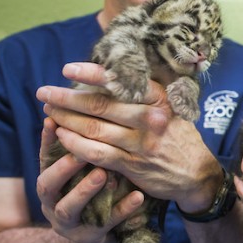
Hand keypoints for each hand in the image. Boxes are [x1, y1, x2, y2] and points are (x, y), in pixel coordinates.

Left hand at [36, 62, 221, 212]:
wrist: (197, 173)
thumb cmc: (177, 136)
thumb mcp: (170, 108)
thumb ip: (144, 96)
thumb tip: (107, 78)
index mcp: (159, 99)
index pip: (121, 81)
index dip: (91, 73)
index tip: (67, 69)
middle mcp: (150, 118)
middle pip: (100, 104)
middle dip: (67, 97)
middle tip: (45, 92)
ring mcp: (141, 143)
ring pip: (93, 128)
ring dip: (66, 119)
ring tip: (50, 112)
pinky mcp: (133, 164)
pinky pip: (96, 153)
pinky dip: (75, 144)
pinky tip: (62, 137)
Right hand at [36, 116, 142, 242]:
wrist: (104, 233)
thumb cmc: (96, 187)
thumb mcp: (90, 163)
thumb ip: (90, 139)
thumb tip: (98, 95)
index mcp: (52, 179)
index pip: (46, 156)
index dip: (47, 140)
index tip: (52, 120)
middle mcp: (54, 201)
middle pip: (47, 183)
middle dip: (62, 168)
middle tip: (78, 153)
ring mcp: (71, 222)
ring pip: (68, 208)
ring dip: (84, 190)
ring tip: (102, 175)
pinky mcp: (93, 236)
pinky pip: (108, 222)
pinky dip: (123, 209)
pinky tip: (138, 196)